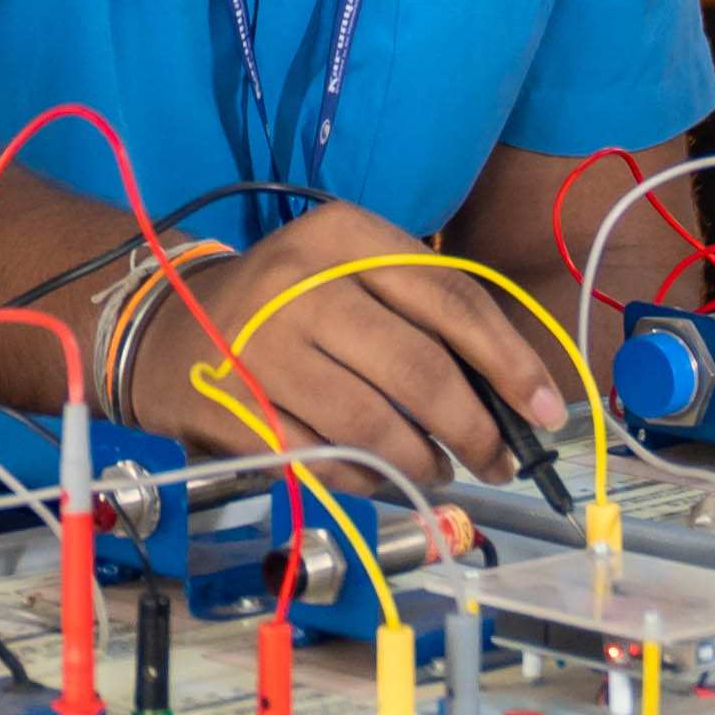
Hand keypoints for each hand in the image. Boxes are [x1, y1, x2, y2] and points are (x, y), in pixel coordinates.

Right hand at [155, 202, 560, 476]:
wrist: (169, 325)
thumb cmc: (290, 302)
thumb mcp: (351, 271)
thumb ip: (426, 313)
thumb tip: (514, 392)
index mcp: (343, 235)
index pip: (450, 299)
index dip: (509, 362)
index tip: (545, 411)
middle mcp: (299, 282)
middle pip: (418, 369)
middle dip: (474, 428)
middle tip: (498, 460)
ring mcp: (259, 345)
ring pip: (372, 423)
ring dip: (422, 460)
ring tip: (439, 468)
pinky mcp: (231, 403)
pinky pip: (321, 458)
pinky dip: (363, 478)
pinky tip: (380, 476)